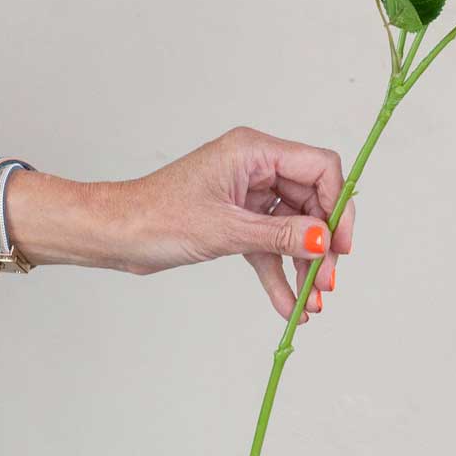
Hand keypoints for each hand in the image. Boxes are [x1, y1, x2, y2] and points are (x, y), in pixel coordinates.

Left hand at [121, 127, 354, 320]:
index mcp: (254, 151)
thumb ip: (280, 236)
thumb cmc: (156, 216)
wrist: (115, 234)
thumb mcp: (225, 229)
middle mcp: (256, 167)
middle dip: (322, 245)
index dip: (338, 204)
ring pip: (293, 228)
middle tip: (328, 282)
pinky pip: (270, 245)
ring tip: (313, 302)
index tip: (341, 245)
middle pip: (312, 202)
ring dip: (304, 265)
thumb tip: (323, 241)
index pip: (319, 167)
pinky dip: (280, 273)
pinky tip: (289, 304)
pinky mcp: (237, 219)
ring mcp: (248, 194)